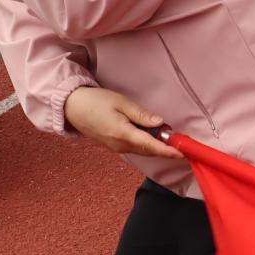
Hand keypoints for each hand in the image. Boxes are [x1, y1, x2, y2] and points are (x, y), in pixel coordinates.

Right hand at [63, 86, 183, 159]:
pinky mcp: (114, 146)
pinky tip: (153, 136)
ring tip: (170, 138)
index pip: (150, 145)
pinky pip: (135, 148)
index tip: (181, 153)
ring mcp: (116, 148)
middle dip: (166, 148)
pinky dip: (147, 144)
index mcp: (122, 134)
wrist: (72, 108)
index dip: (167, 150)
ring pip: (142, 150)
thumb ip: (141, 115)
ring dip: (157, 146)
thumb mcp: (121, 102)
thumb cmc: (95, 101)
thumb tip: (160, 123)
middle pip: (149, 150)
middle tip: (182, 141)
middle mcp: (120, 145)